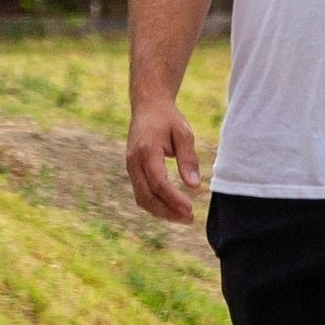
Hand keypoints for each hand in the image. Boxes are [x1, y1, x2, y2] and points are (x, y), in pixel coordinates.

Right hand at [126, 101, 201, 223]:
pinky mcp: (132, 171)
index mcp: (146, 151)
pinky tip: (171, 208)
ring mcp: (130, 167)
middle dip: (168, 212)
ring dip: (161, 212)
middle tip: (190, 219)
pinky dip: (155, 205)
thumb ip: (188, 158)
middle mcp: (134, 161)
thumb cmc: (168, 118)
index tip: (191, 209)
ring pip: (142, 199)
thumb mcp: (183, 132)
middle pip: (147, 196)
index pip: (158, 183)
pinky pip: (141, 194)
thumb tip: (194, 186)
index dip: (174, 199)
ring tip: (182, 218)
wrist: (147, 106)